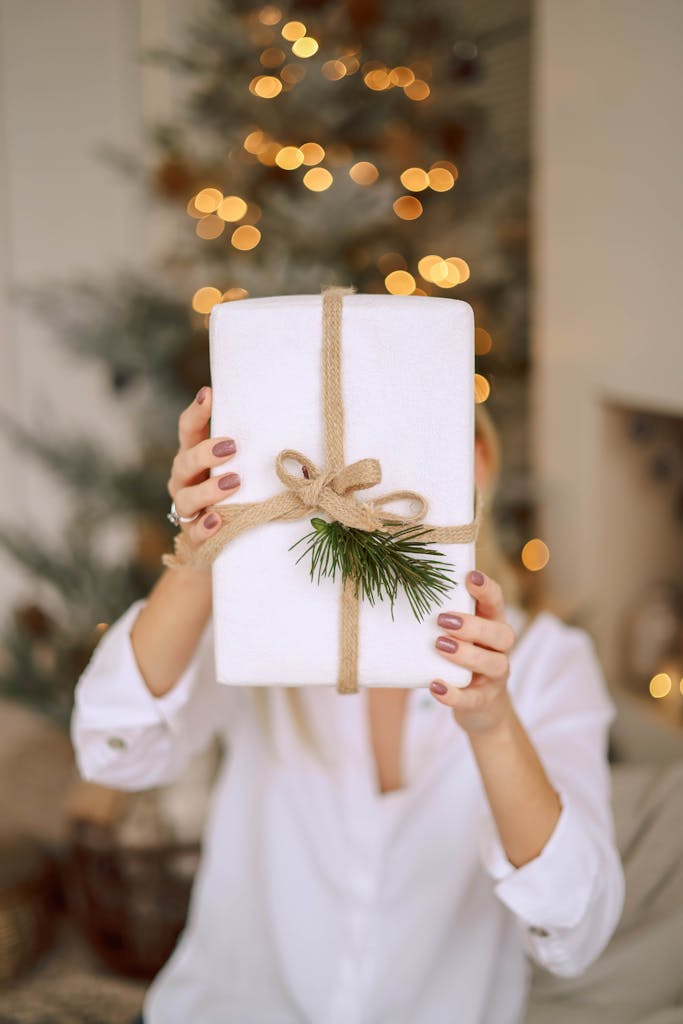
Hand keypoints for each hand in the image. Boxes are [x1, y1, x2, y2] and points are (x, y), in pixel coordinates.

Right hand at [166, 385, 240, 554]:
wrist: (227, 545)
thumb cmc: (241, 495)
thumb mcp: (244, 469)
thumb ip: (257, 451)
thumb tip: (301, 425)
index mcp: (194, 458)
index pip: (188, 430)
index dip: (196, 412)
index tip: (209, 394)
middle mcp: (185, 481)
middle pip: (183, 462)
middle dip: (205, 453)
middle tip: (231, 447)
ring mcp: (187, 510)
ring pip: (186, 499)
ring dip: (208, 490)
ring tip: (233, 483)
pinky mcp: (194, 538)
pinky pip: (194, 534)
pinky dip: (204, 528)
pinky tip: (218, 521)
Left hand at [429, 570, 516, 734]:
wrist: (480, 707)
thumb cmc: (460, 660)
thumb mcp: (456, 637)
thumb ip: (441, 620)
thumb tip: (396, 595)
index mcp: (491, 625)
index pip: (496, 602)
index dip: (487, 589)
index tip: (470, 577)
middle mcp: (499, 649)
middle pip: (503, 633)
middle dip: (474, 625)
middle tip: (444, 620)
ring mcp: (495, 677)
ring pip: (495, 663)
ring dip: (467, 654)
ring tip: (440, 646)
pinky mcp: (485, 701)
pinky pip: (473, 699)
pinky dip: (455, 694)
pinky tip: (435, 686)